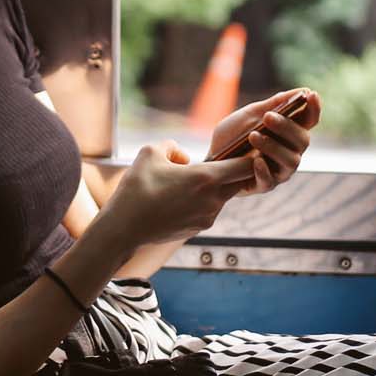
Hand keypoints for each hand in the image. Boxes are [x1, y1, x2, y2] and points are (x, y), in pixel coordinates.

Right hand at [94, 141, 259, 254]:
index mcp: (206, 178)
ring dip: (213, 186)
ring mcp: (207, 217)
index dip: (251, 155)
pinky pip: (208, 209)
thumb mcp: (150, 153)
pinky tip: (178, 198)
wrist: (123, 229)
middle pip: (239, 182)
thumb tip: (183, 157)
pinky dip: (201, 201)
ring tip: (186, 181)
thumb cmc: (136, 189)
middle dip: (235, 171)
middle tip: (223, 159)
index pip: (246, 166)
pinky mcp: (198, 228)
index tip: (249, 147)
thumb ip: (172, 146)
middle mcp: (213, 200)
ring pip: (222, 196)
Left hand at [205, 88, 321, 196]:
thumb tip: (302, 91)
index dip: (314, 108)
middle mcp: (290, 152)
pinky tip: (255, 161)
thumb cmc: (233, 136)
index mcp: (289, 133)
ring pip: (290, 161)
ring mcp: (279, 171)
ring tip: (253, 136)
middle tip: (267, 117)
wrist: (208, 158)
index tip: (311, 94)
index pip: (309, 121)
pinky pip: (270, 181)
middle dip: (287, 127)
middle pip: (303, 140)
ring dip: (273, 147)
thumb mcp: (250, 116)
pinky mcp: (264, 185)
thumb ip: (274, 105)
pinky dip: (264, 170)